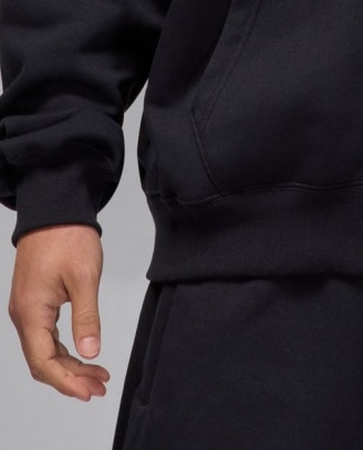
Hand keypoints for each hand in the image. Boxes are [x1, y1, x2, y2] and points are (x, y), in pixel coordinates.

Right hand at [7, 224, 110, 400]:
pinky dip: (64, 349)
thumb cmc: (68, 238)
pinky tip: (83, 353)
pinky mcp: (34, 301)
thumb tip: (90, 352)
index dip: (66, 382)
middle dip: (70, 378)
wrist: (56, 210)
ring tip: (97, 375)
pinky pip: (45, 336)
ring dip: (69, 365)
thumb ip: (87, 318)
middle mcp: (23, 314)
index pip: (43, 362)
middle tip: (99, 386)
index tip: (88, 391)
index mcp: (31, 312)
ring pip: (43, 350)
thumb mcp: (84, 278)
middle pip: (42, 361)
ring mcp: (27, 308)